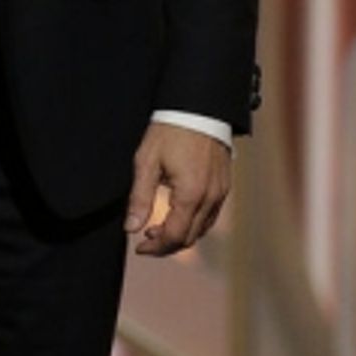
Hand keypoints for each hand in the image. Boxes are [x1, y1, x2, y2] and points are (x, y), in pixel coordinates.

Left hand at [124, 121, 230, 256]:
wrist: (198, 107)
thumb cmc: (170, 131)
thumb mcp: (147, 162)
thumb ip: (139, 198)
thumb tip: (131, 228)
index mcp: (191, 194)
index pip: (175, 236)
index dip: (156, 247)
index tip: (139, 247)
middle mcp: (210, 197)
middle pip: (190, 237)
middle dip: (166, 245)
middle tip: (145, 239)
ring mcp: (221, 192)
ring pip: (202, 229)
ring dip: (181, 234)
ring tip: (158, 227)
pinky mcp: (224, 186)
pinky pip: (211, 215)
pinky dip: (194, 223)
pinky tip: (178, 214)